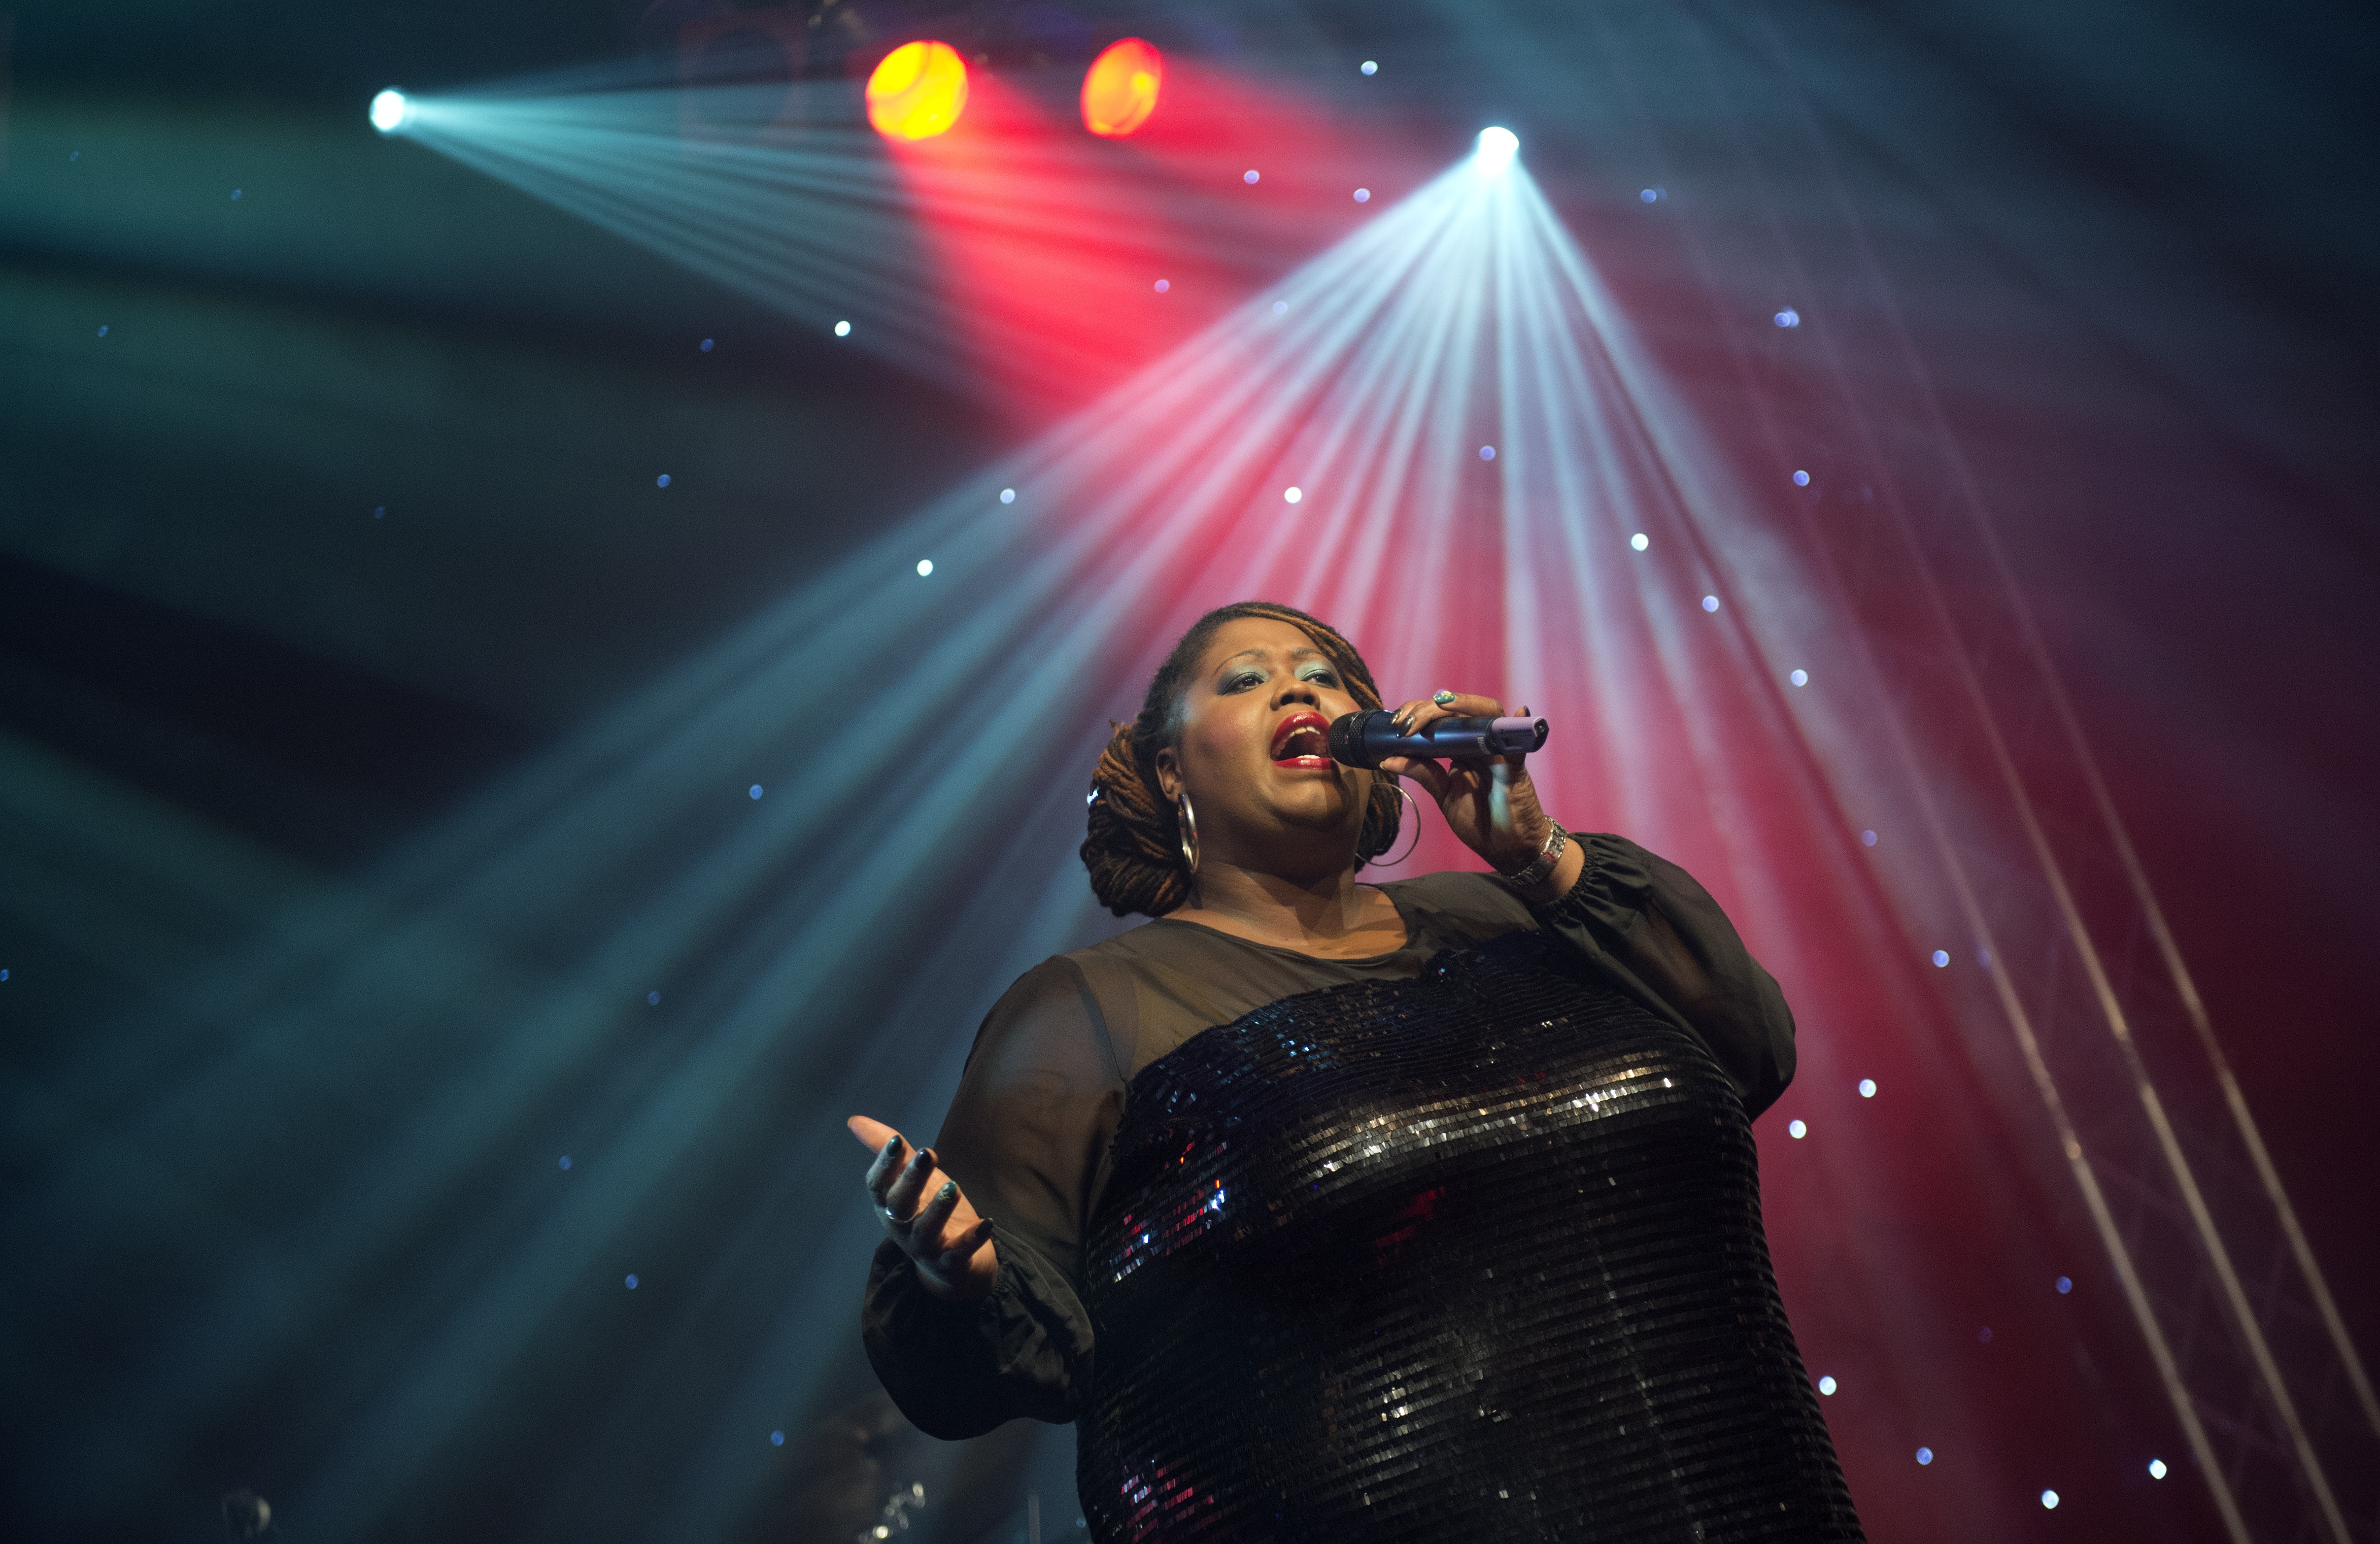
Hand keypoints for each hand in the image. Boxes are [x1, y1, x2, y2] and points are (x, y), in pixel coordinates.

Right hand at [849, 1115, 998, 1302]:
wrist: (950, 1264)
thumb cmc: (924, 1211)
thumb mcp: (908, 1179)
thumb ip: (887, 1151)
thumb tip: (855, 1121)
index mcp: (888, 1205)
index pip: (877, 1185)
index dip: (884, 1164)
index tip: (896, 1140)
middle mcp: (901, 1227)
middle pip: (899, 1206)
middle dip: (911, 1179)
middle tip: (928, 1153)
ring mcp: (925, 1247)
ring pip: (925, 1231)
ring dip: (938, 1210)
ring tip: (952, 1187)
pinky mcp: (950, 1262)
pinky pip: (958, 1254)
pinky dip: (971, 1240)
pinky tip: (986, 1223)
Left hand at [1375, 691, 1555, 874]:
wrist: (1505, 848)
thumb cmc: (1479, 821)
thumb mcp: (1444, 795)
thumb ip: (1423, 773)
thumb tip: (1388, 759)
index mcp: (1463, 749)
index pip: (1444, 718)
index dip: (1421, 712)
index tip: (1396, 722)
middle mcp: (1482, 745)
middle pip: (1461, 712)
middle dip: (1432, 709)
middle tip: (1408, 719)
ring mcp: (1500, 753)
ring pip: (1489, 716)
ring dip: (1465, 706)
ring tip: (1441, 703)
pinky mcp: (1516, 769)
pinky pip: (1519, 746)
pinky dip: (1518, 729)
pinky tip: (1517, 714)